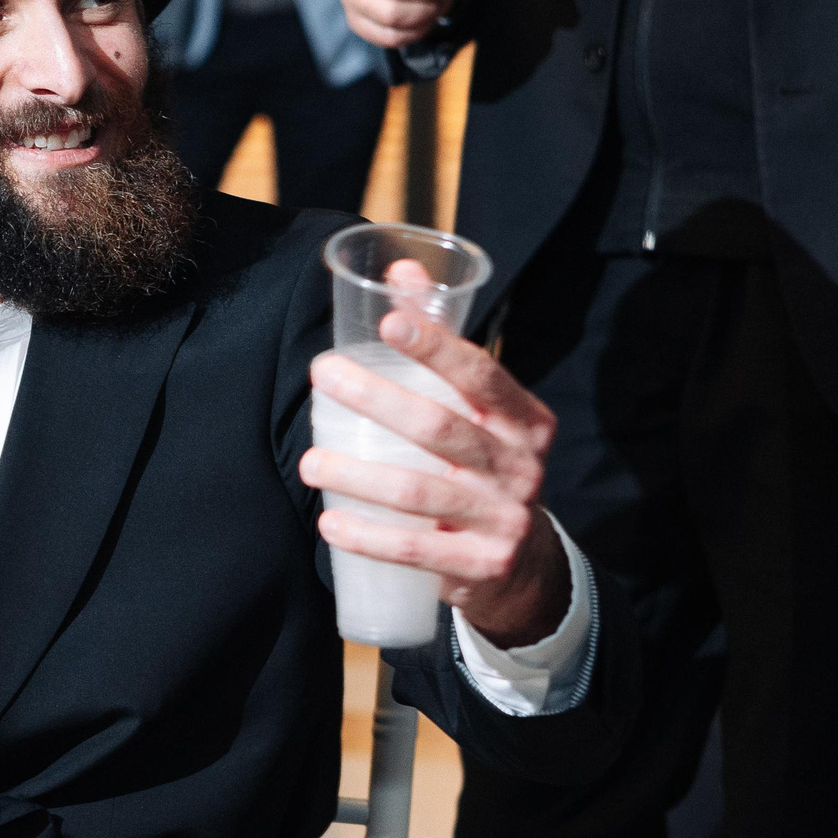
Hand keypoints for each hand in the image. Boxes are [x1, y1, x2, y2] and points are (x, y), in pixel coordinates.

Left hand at [299, 292, 569, 646]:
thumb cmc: (487, 469)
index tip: (388, 319)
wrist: (526, 567)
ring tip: (310, 463)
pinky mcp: (479, 566)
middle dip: (377, 398)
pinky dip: (368, 536)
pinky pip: (415, 548)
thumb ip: (443, 341)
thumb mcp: (480, 411)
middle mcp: (520, 467)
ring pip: (419, 490)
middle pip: (440, 426)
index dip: (437, 345)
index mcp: (525, 421)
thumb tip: (403, 270)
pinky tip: (331, 523)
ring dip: (357, 475)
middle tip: (324, 376)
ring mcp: (503, 519)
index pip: (482, 374)